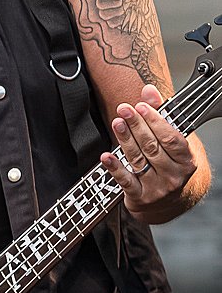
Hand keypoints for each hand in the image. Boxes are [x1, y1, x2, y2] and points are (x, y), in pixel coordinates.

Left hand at [100, 84, 196, 223]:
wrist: (169, 201)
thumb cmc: (169, 164)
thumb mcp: (171, 141)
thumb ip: (160, 114)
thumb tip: (149, 90)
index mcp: (186, 160)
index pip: (171, 138)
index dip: (155, 121)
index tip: (141, 106)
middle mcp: (174, 175)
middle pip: (152, 147)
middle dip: (136, 126)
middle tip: (124, 109)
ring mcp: (157, 188)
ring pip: (138, 160)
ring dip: (125, 140)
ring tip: (117, 123)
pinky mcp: (140, 197)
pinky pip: (125, 181)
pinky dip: (115, 167)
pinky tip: (106, 156)